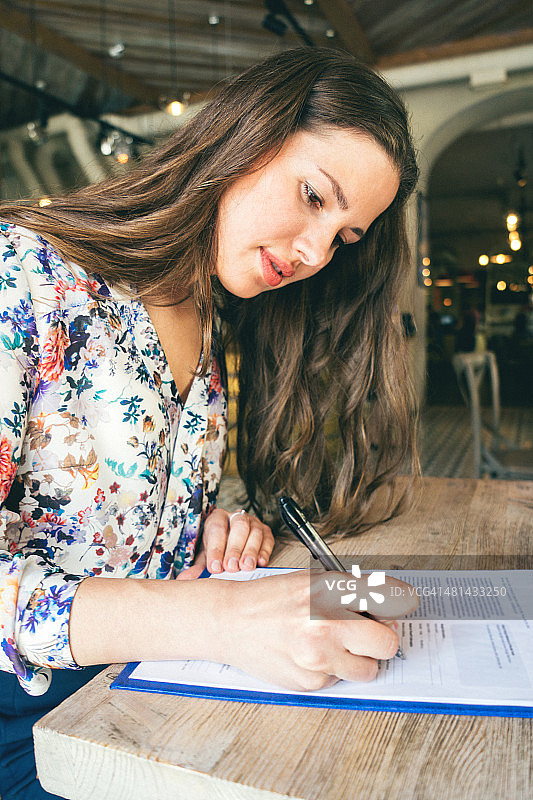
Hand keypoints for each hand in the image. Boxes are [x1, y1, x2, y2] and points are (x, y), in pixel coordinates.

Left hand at [177, 508, 274, 579]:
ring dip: (251, 550)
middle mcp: (236, 517)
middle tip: (232, 567)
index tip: (214, 567)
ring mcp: (253, 523)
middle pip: (239, 526)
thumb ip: (197, 568)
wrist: (232, 546)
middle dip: (235, 548)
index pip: (216, 528)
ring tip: (246, 567)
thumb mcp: (206, 557)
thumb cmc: (219, 551)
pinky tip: (261, 562)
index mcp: (217, 518)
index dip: (216, 548)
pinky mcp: (266, 532)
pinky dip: (265, 551)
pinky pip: (268, 539)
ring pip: (255, 531)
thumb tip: (185, 579)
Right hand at [215, 570, 417, 690]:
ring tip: (336, 645)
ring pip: (368, 669)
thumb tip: (385, 606)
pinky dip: (332, 669)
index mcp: (329, 592)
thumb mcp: (311, 582)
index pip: (388, 602)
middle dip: (382, 639)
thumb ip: (349, 592)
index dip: (395, 607)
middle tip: (370, 634)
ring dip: (359, 659)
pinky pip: (339, 680)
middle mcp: (326, 625)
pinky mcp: (310, 682)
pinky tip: (310, 654)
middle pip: (387, 643)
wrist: (229, 621)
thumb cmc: (269, 600)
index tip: (395, 609)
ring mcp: (318, 658)